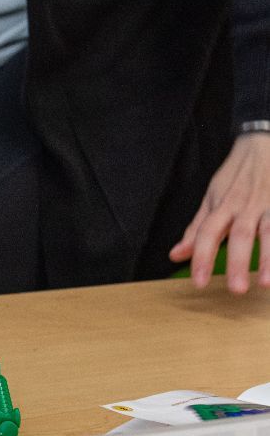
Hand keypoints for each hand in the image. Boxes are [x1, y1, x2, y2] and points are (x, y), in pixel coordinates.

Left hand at [170, 133, 269, 292]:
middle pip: (240, 236)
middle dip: (238, 263)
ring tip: (267, 284)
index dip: (202, 258)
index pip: (208, 233)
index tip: (199, 283)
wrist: (263, 145)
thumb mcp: (212, 198)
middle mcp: (246, 207)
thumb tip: (175, 254)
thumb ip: (197, 229)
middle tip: (235, 290)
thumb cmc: (236, 177)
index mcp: (223, 206)